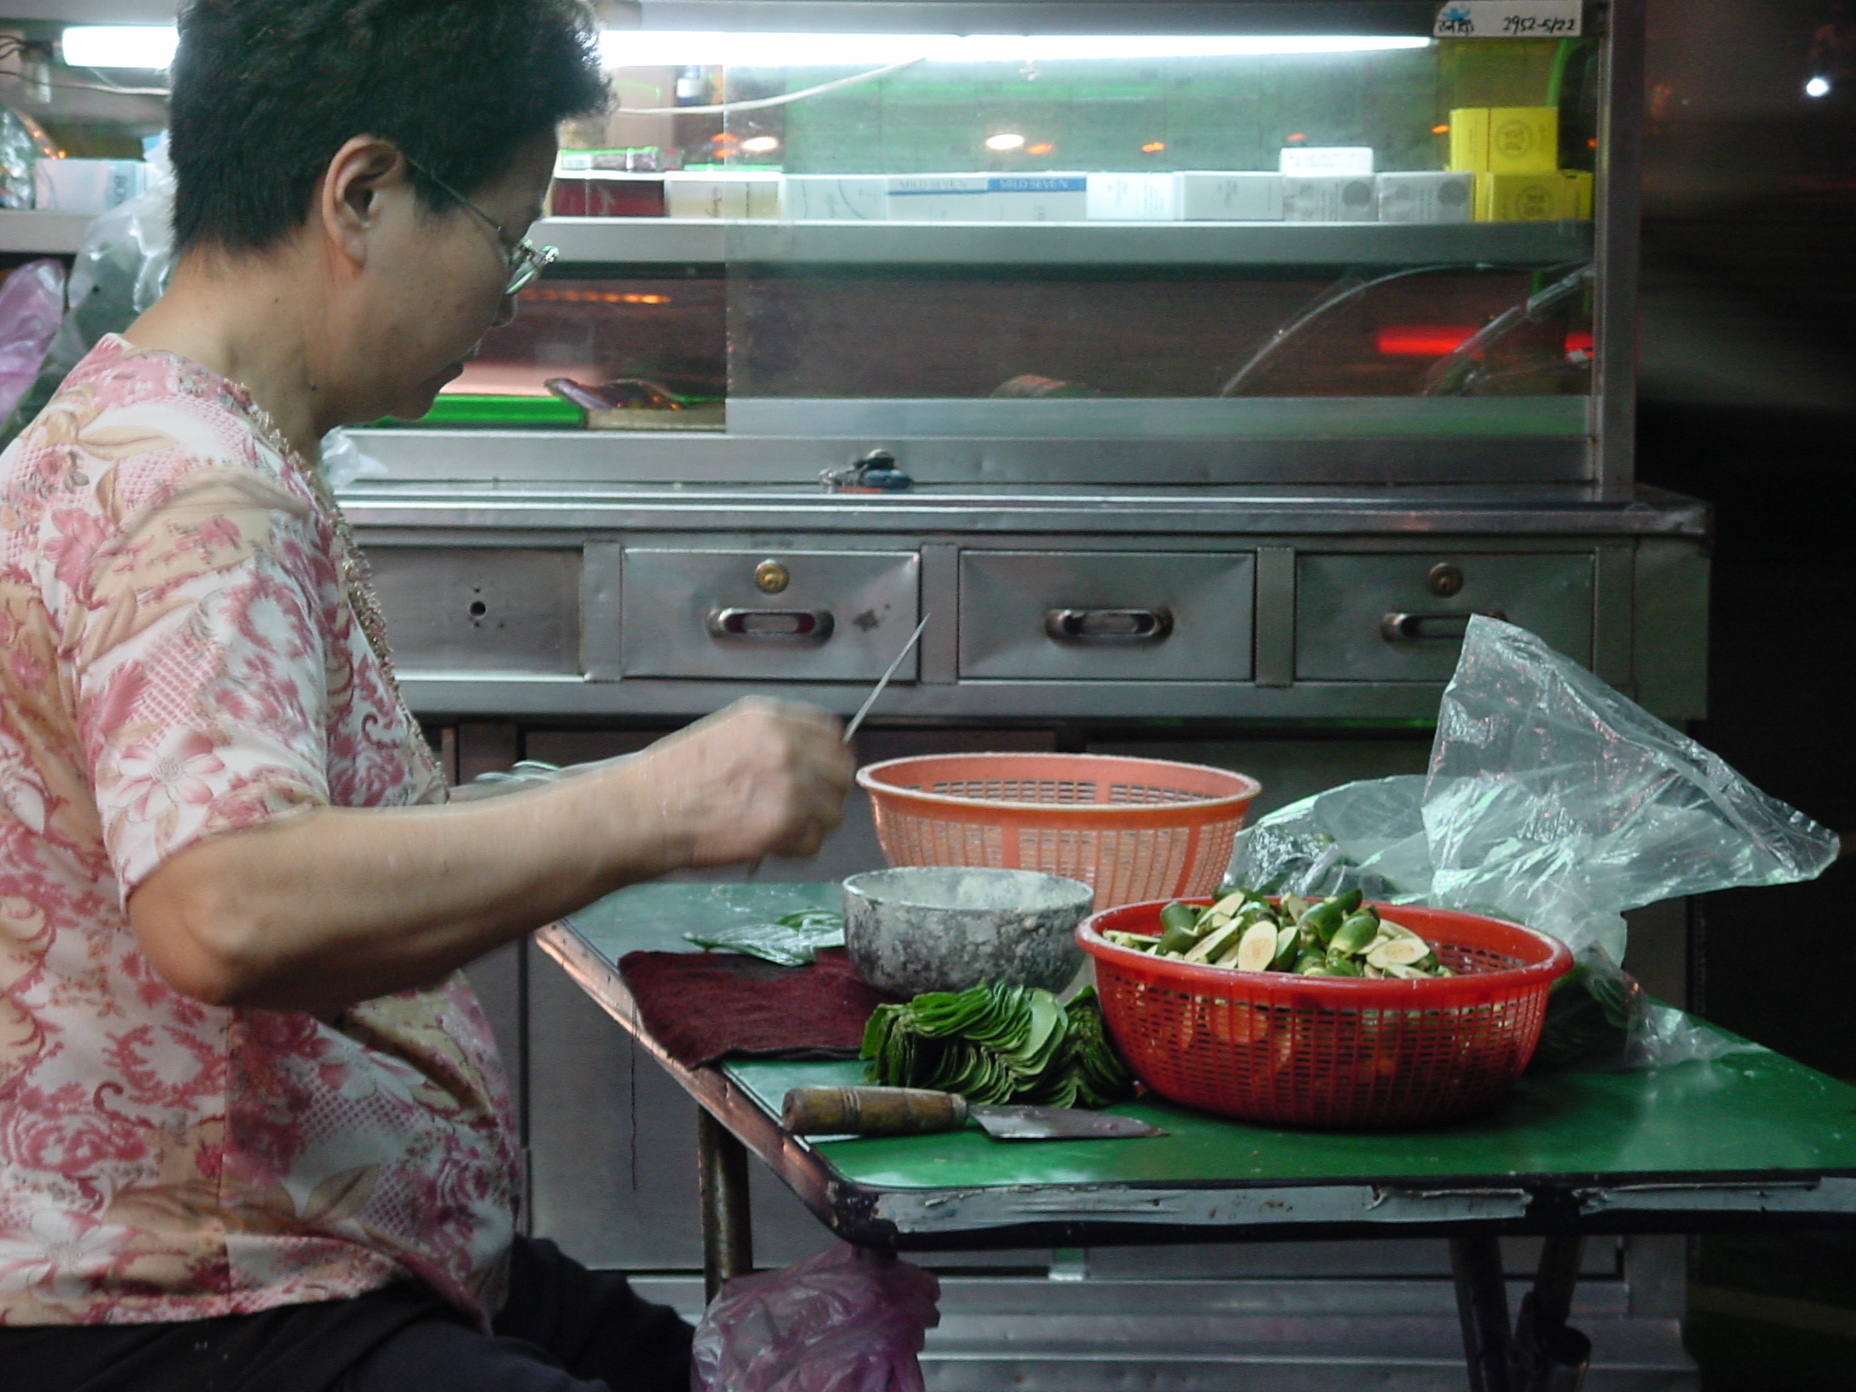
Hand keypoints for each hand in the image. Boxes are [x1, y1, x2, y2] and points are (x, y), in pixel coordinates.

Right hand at [635, 698, 855, 866]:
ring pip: (833, 811)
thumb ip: (772, 739)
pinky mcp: (783, 824)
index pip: (831, 732)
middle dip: (826, 793)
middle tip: (803, 810)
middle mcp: (785, 745)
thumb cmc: (672, 778)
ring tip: (780, 830)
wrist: (644, 812)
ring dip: (812, 825)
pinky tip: (769, 845)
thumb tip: (808, 755)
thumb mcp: (726, 733)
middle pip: (840, 772)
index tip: (822, 774)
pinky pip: (813, 843)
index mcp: (770, 718)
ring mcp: (788, 784)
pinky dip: (795, 850)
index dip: (829, 757)